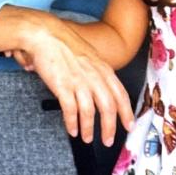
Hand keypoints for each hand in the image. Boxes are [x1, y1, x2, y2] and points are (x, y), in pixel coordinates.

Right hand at [0, 7, 133, 145]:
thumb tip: (102, 90)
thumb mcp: (90, 57)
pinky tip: (72, 130)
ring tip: (88, 138)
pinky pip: (71, 110)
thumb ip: (98, 73)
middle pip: (108, 106)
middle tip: (108, 139)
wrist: (46, 34)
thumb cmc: (65, 44)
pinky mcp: (63, 86)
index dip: (126, 112)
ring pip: (90, 111)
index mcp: (103, 68)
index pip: (120, 93)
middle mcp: (94, 76)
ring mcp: (79, 81)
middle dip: (110, 126)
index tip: (129, 124)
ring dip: (90, 128)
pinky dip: (73, 123)